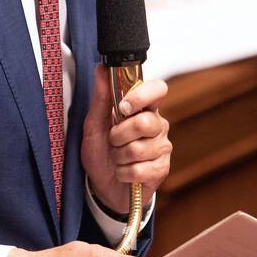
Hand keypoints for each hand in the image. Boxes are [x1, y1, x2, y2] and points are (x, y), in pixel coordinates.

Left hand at [80, 65, 170, 216]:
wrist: (102, 187)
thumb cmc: (101, 153)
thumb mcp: (93, 125)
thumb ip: (100, 98)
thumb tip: (101, 68)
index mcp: (144, 108)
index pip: (158, 89)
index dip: (141, 96)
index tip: (122, 107)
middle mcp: (158, 125)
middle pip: (145, 122)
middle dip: (119, 135)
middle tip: (113, 142)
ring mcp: (162, 147)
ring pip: (139, 148)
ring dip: (119, 157)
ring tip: (118, 158)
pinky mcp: (162, 169)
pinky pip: (139, 169)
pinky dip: (124, 173)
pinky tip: (124, 172)